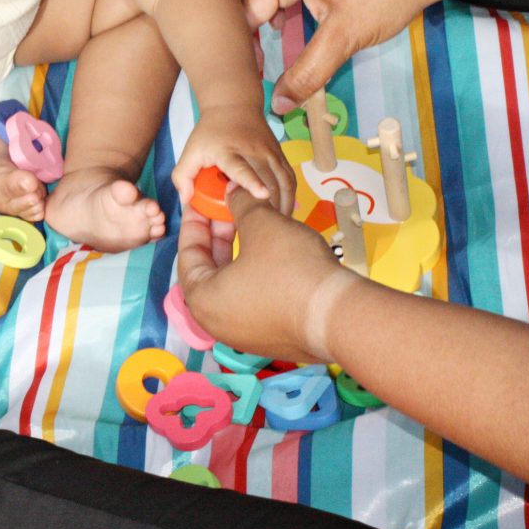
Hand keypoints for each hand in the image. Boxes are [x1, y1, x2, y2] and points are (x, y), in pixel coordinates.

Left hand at [171, 105, 296, 215]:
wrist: (233, 105)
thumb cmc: (210, 133)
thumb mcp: (190, 151)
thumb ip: (182, 176)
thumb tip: (186, 202)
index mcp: (229, 151)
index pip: (242, 167)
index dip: (252, 181)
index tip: (262, 194)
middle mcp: (254, 152)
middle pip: (269, 180)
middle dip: (270, 207)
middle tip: (266, 232)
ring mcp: (271, 153)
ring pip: (284, 182)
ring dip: (283, 205)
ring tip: (279, 227)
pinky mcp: (281, 156)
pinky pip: (290, 179)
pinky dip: (290, 197)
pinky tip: (285, 214)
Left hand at [177, 188, 357, 361]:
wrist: (341, 316)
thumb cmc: (292, 270)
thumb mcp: (262, 225)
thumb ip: (241, 204)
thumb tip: (234, 191)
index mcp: (203, 301)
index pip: (187, 255)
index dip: (195, 221)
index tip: (200, 201)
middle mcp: (218, 323)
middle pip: (210, 270)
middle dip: (219, 234)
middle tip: (227, 206)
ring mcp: (246, 333)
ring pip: (234, 283)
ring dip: (241, 251)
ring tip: (253, 221)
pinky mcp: (272, 337)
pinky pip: (255, 298)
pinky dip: (257, 272)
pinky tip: (274, 249)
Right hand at [232, 0, 431, 114]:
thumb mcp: (344, 39)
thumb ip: (308, 73)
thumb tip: (280, 104)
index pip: (244, 11)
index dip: (243, 46)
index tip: (249, 75)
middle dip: (240, 26)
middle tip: (248, 60)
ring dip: (257, 15)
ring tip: (260, 48)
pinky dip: (275, 4)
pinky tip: (285, 26)